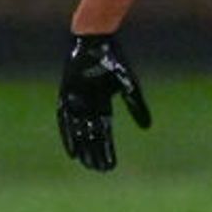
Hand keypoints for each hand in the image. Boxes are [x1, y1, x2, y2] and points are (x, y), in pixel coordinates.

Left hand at [57, 33, 148, 171]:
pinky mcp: (65, 94)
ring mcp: (76, 101)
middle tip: (98, 170)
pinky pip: (64, 119)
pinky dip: (68, 134)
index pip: (105, 133)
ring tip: (86, 164)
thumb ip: (136, 107)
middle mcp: (88, 106)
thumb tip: (147, 128)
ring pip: (78, 131)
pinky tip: (71, 149)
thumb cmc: (114, 61)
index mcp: (102, 104)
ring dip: (82, 147)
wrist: (95, 42)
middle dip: (95, 152)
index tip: (111, 166)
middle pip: (91, 135)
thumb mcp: (130, 86)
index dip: (108, 149)